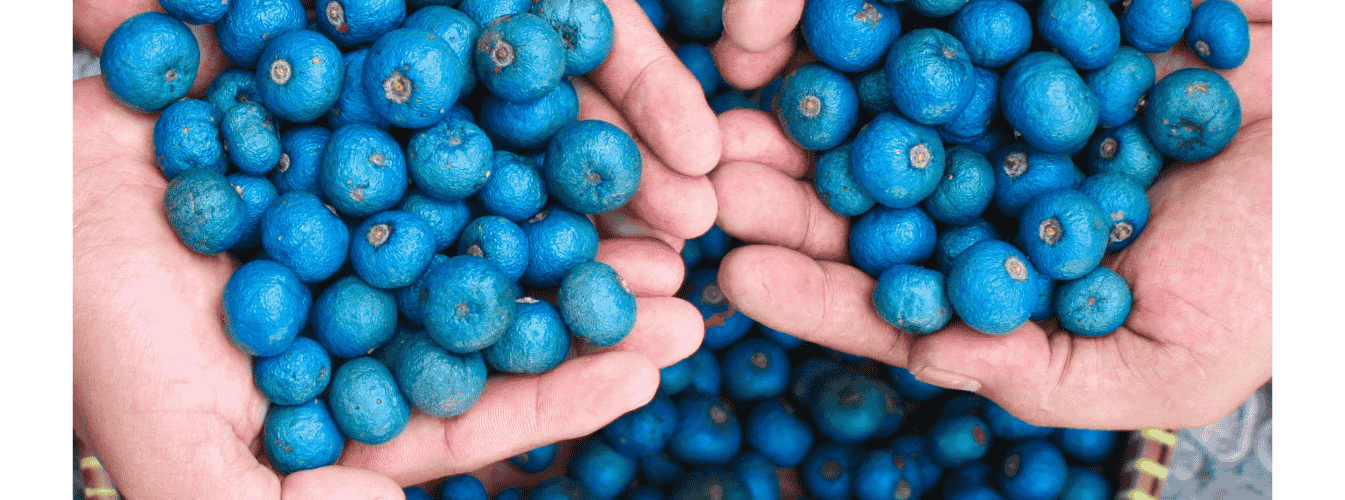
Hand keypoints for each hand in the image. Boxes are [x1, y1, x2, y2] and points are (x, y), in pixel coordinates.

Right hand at [72, 1, 712, 496]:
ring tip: (671, 211)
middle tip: (686, 297)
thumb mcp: (170, 435)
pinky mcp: (361, 122)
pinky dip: (520, 116)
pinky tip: (588, 111)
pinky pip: (459, 122)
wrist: (24, 170)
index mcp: (352, 383)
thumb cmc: (84, 315)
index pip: (476, 406)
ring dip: (583, 213)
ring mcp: (373, 204)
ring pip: (501, 211)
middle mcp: (378, 295)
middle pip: (508, 308)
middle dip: (596, 304)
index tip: (646, 373)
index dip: (562, 393)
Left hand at [709, 2, 1271, 429]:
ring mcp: (1004, 97)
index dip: (814, 287)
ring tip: (739, 99)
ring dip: (810, 98)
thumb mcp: (1170, 358)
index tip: (742, 275)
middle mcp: (988, 185)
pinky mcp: (1031, 21)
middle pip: (862, 190)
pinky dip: (888, 20)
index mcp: (1004, 275)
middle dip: (784, 189)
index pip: (889, 292)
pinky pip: (949, 20)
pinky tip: (818, 20)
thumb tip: (931, 364)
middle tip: (711, 184)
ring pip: (884, 99)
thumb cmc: (1279, 268)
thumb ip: (1044, 371)